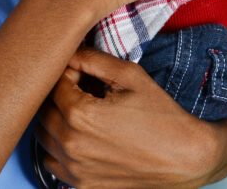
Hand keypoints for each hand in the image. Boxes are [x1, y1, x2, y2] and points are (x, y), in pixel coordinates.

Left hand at [36, 48, 226, 187]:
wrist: (184, 157)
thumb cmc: (160, 115)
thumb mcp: (130, 75)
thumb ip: (93, 59)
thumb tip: (69, 51)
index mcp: (80, 114)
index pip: (53, 84)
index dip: (67, 72)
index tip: (82, 71)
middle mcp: (71, 144)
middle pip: (43, 110)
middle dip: (58, 94)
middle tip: (80, 88)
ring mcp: (74, 169)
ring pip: (42, 137)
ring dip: (54, 120)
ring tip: (80, 112)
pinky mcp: (80, 184)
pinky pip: (51, 163)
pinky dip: (57, 148)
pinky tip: (79, 137)